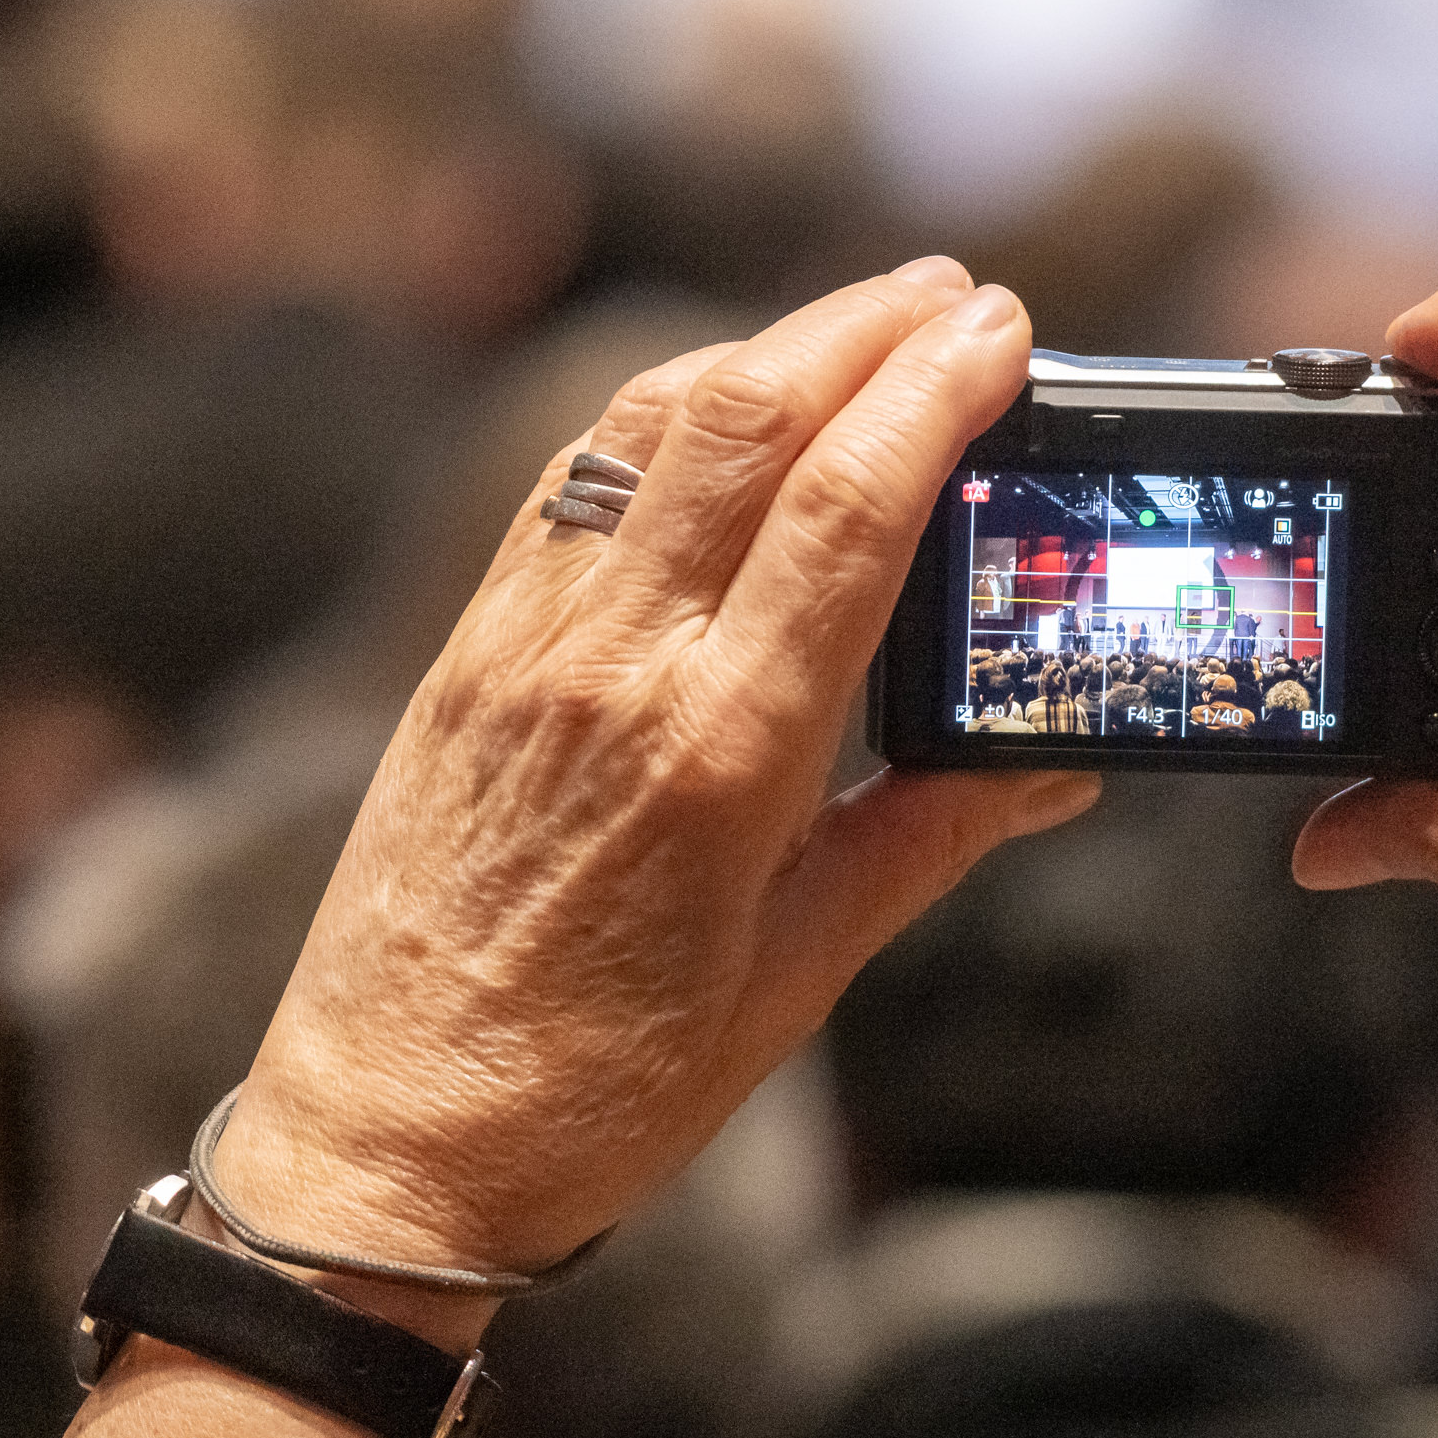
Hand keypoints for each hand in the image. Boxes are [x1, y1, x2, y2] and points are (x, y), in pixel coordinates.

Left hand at [224, 260, 1097, 1286]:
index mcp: (721, 751)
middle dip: (861, 328)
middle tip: (954, 294)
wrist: (386, 1144)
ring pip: (645, 427)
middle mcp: (615, 667)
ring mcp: (524, 647)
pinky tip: (716, 410)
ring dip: (763, 349)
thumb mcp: (800, 973)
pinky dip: (656, 416)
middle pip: (747, 421)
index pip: (848, 508)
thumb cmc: (600, 1087)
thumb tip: (1052, 762)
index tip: (1003, 330)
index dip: (934, 392)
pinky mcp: (465, 655)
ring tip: (856, 325)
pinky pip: (569, 487)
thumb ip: (930, 837)